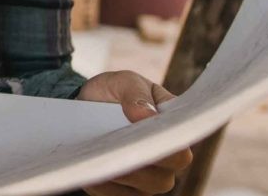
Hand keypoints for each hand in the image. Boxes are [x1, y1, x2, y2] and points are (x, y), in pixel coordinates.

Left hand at [75, 71, 192, 194]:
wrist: (86, 105)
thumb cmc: (115, 92)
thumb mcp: (125, 82)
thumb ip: (137, 95)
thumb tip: (147, 115)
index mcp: (173, 134)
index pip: (181, 150)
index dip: (171, 147)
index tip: (153, 136)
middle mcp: (166, 163)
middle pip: (163, 178)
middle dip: (141, 164)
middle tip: (120, 150)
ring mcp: (145, 181)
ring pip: (141, 188)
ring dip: (121, 174)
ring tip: (100, 157)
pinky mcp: (122, 190)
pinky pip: (115, 194)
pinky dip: (102, 184)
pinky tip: (88, 169)